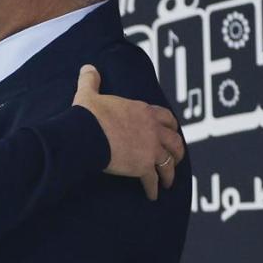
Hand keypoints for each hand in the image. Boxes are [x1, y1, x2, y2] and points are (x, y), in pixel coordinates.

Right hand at [72, 65, 184, 200]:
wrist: (85, 134)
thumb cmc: (87, 115)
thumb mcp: (89, 94)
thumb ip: (91, 81)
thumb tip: (87, 67)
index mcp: (143, 111)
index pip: (166, 118)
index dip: (170, 127)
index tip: (170, 133)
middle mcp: (152, 129)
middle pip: (174, 141)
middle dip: (177, 151)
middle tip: (175, 159)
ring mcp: (150, 149)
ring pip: (168, 162)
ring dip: (169, 172)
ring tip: (167, 181)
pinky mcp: (143, 166)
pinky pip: (153, 180)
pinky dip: (153, 188)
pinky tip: (152, 195)